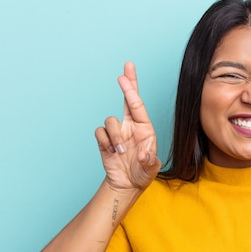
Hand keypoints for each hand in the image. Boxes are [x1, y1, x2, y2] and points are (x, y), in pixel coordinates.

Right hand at [94, 62, 160, 191]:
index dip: (132, 89)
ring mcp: (118, 132)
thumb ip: (149, 161)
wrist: (127, 184)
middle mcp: (131, 126)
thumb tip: (143, 155)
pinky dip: (104, 141)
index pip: (137, 105)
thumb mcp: (150, 169)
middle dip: (128, 84)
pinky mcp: (105, 140)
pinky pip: (99, 132)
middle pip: (127, 100)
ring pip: (110, 121)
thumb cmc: (142, 174)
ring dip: (115, 136)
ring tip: (120, 151)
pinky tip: (111, 152)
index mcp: (145, 129)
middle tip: (127, 67)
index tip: (125, 75)